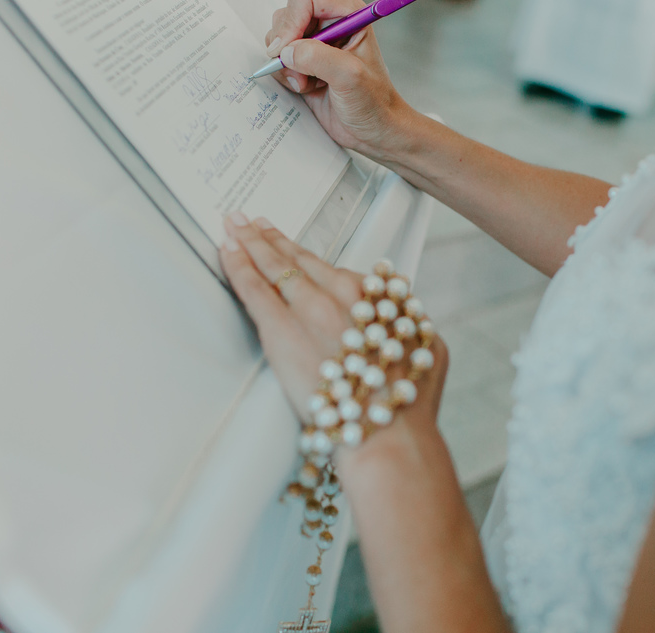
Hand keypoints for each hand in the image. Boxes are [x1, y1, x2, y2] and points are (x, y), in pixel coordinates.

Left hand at [218, 212, 448, 462]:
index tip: (297, 249)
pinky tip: (227, 249)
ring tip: (235, 226)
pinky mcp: (281, 330)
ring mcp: (309, 309)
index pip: (332, 269)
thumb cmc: (407, 403)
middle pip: (300, 260)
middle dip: (273, 238)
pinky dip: (238, 264)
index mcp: (374, 298)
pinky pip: (253, 288)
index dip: (308, 257)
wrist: (386, 432)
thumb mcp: (428, 348)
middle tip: (254, 222)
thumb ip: (412, 325)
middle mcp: (342, 295)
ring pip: (275, 266)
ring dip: (251, 242)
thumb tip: (409, 317)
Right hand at [266, 0, 414, 160]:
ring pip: (278, 38)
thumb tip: (285, 50)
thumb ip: (317, 57)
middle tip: (300, 70)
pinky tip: (305, 88)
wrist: (374, 131)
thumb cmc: (375, 103)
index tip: (288, 47)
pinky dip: (285, 75)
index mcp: (348, 14)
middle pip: (286, 14)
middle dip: (286, 44)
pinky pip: (278, 59)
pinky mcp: (304, 63)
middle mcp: (329, 24)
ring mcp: (315, 44)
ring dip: (285, 63)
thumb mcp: (350, 77)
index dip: (292, 20)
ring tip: (306, 82)